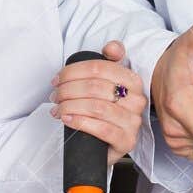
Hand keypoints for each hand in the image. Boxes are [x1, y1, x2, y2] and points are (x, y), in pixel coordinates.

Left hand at [50, 40, 146, 165]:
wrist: (106, 145)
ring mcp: (133, 122)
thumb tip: (111, 47)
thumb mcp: (105, 84)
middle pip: (96, 87)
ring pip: (98, 107)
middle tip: (55, 96)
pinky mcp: (127, 141)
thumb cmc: (103, 112)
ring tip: (57, 109)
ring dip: (70, 106)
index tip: (57, 79)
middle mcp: (137, 100)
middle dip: (68, 90)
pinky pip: (102, 129)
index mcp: (133, 81)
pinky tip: (67, 120)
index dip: (73, 71)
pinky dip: (80, 122)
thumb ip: (108, 62)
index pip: (100, 68)